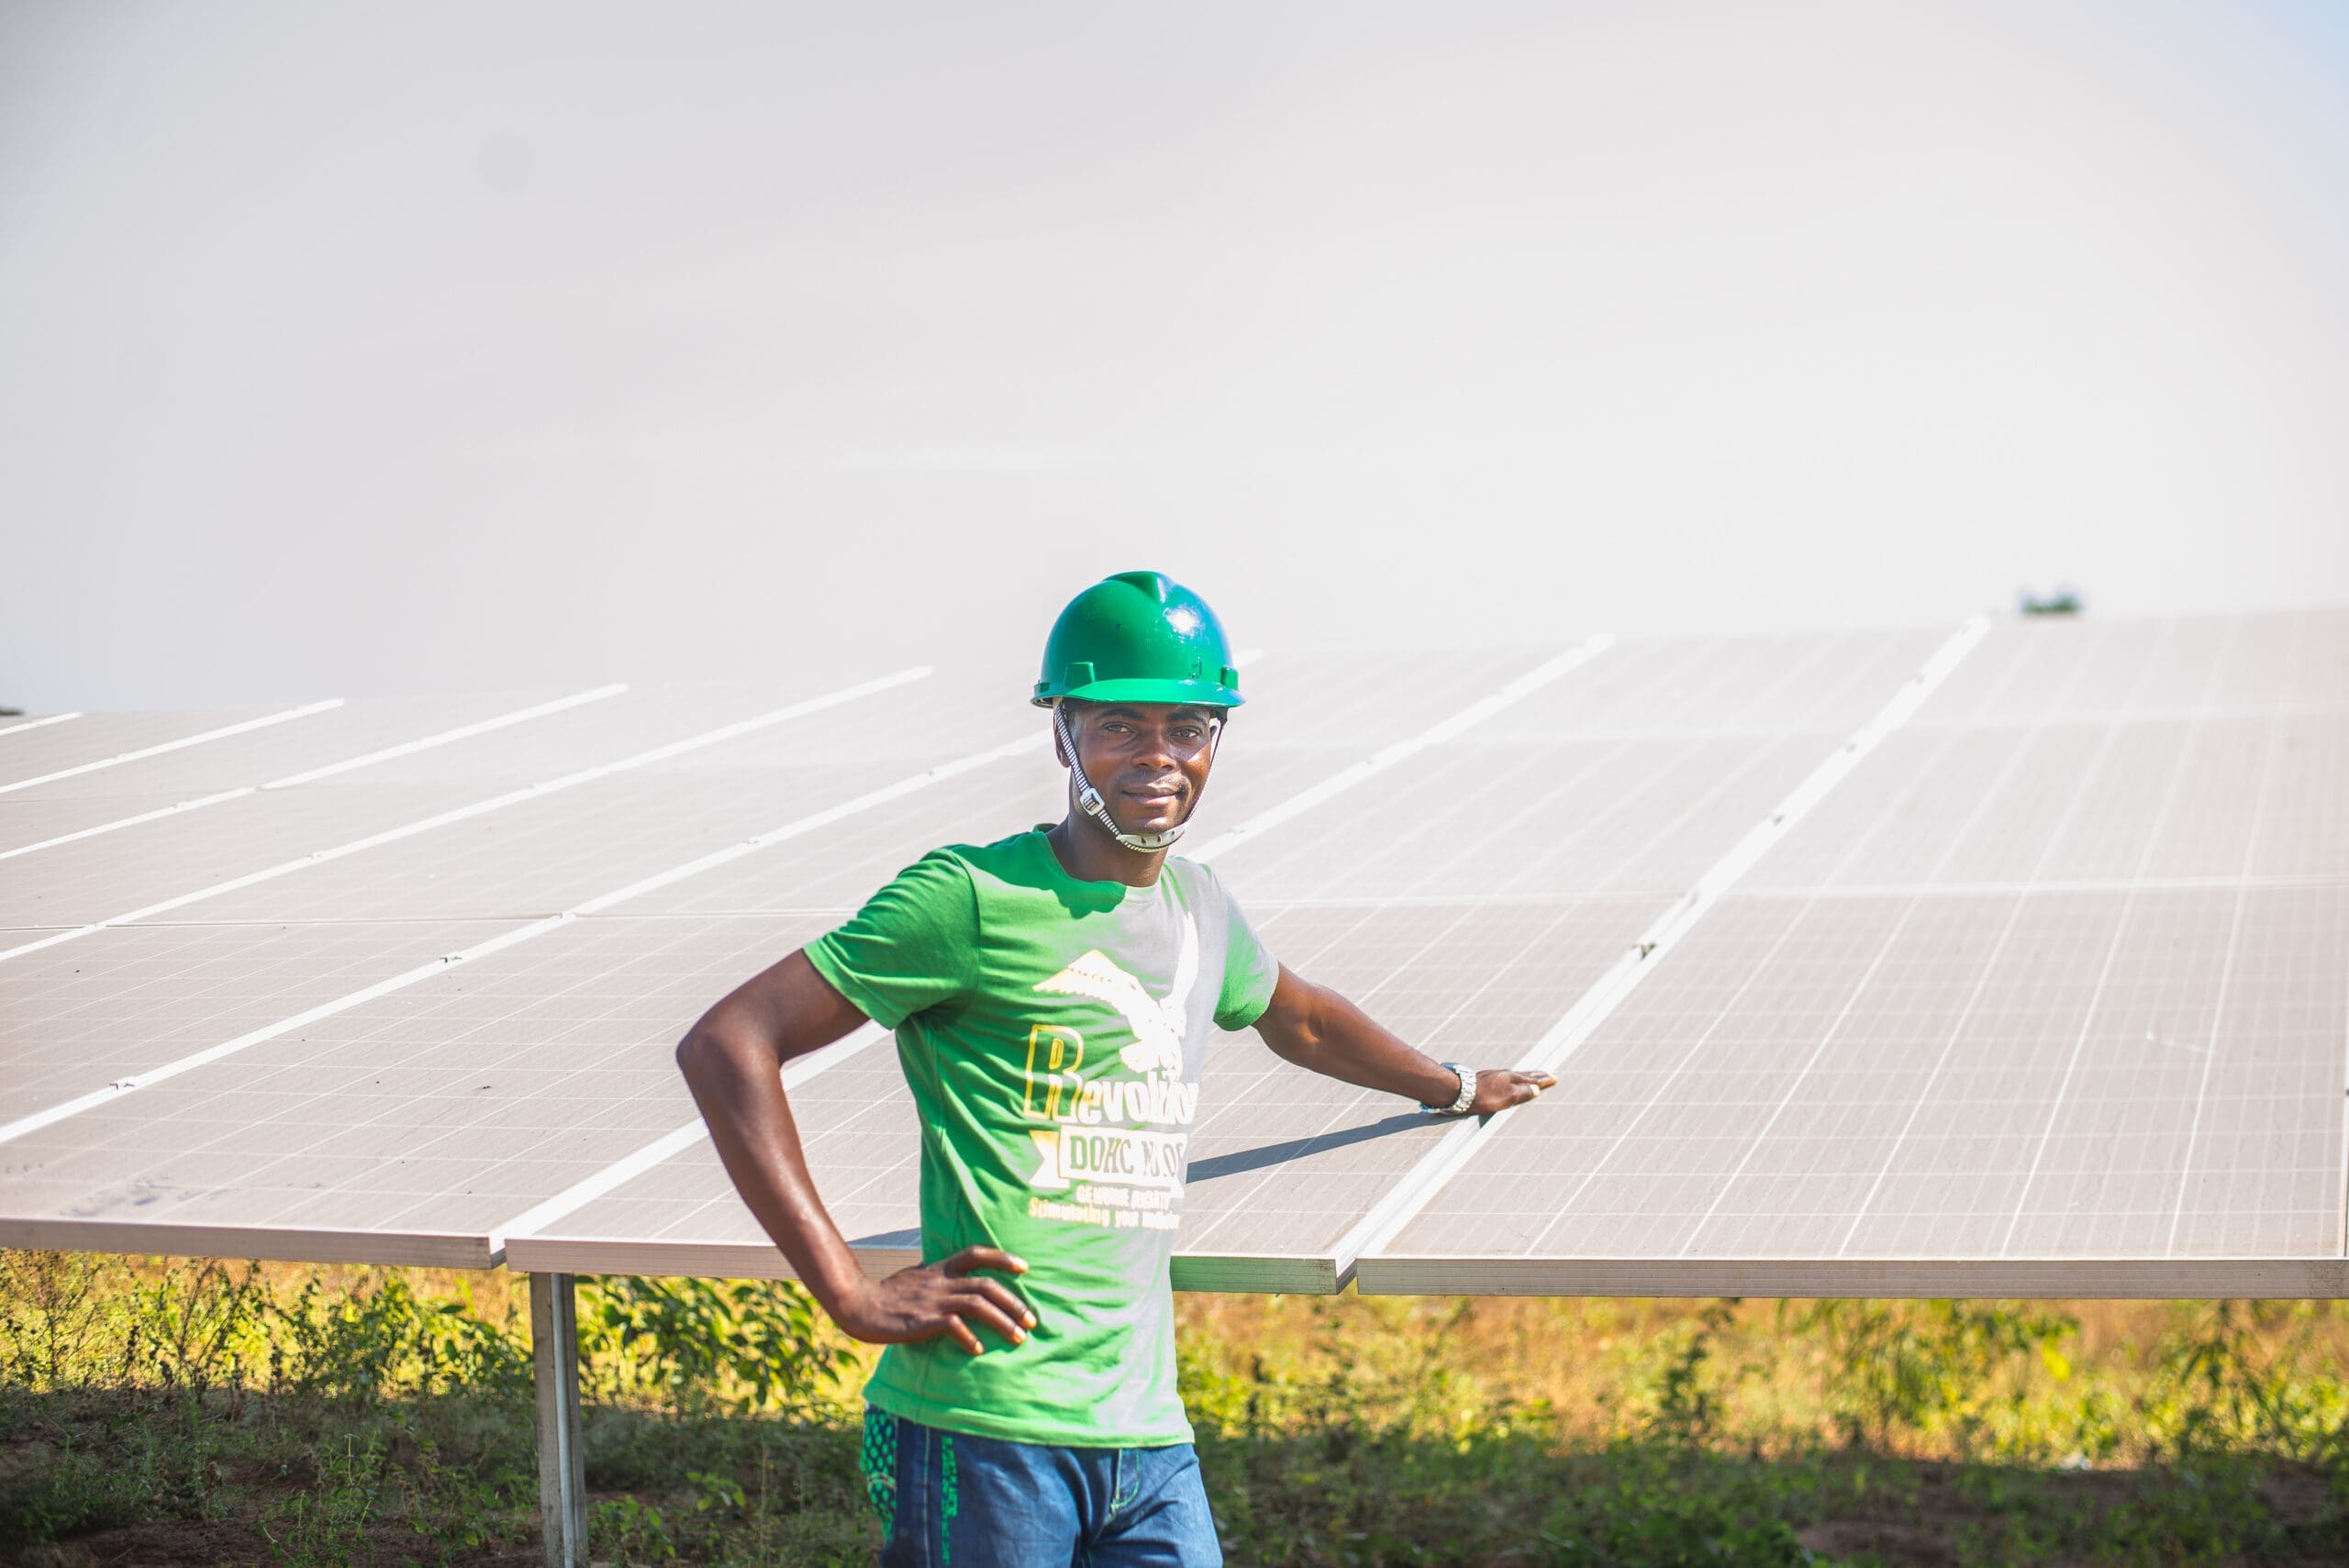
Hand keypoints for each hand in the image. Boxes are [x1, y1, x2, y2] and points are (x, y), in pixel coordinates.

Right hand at [830, 1246, 1037, 1354]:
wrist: (859, 1304)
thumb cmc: (890, 1294)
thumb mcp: (919, 1277)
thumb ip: (939, 1277)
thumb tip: (958, 1281)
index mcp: (941, 1268)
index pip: (977, 1254)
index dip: (1003, 1258)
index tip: (1025, 1267)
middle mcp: (942, 1280)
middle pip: (987, 1284)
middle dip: (1014, 1302)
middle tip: (1032, 1320)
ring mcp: (933, 1300)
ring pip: (978, 1304)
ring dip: (1002, 1321)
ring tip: (1019, 1337)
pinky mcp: (923, 1320)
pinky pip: (953, 1326)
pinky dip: (969, 1337)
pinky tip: (979, 1349)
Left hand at [1468, 1068, 1554, 1115]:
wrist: (1459, 1091)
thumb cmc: (1484, 1097)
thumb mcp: (1507, 1097)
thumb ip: (1522, 1093)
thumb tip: (1536, 1090)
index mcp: (1512, 1079)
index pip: (1532, 1080)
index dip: (1544, 1081)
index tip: (1554, 1078)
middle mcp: (1504, 1074)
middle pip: (1525, 1075)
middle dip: (1537, 1075)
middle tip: (1547, 1073)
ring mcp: (1494, 1075)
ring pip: (1515, 1075)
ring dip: (1526, 1076)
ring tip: (1531, 1076)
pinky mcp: (1485, 1079)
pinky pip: (1506, 1077)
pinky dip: (1514, 1078)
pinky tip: (1509, 1081)